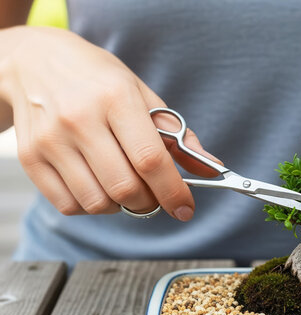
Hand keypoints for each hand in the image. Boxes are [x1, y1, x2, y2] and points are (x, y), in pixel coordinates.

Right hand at [0, 27, 221, 219]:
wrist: (35, 61)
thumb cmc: (98, 79)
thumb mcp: (143, 95)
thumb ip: (178, 136)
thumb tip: (211, 169)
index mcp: (116, 98)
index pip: (150, 159)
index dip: (173, 191)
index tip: (186, 208)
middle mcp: (80, 119)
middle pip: (125, 188)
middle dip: (150, 203)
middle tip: (156, 195)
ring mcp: (51, 140)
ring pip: (97, 203)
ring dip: (121, 206)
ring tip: (125, 185)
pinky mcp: (30, 158)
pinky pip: (69, 205)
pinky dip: (91, 206)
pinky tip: (98, 185)